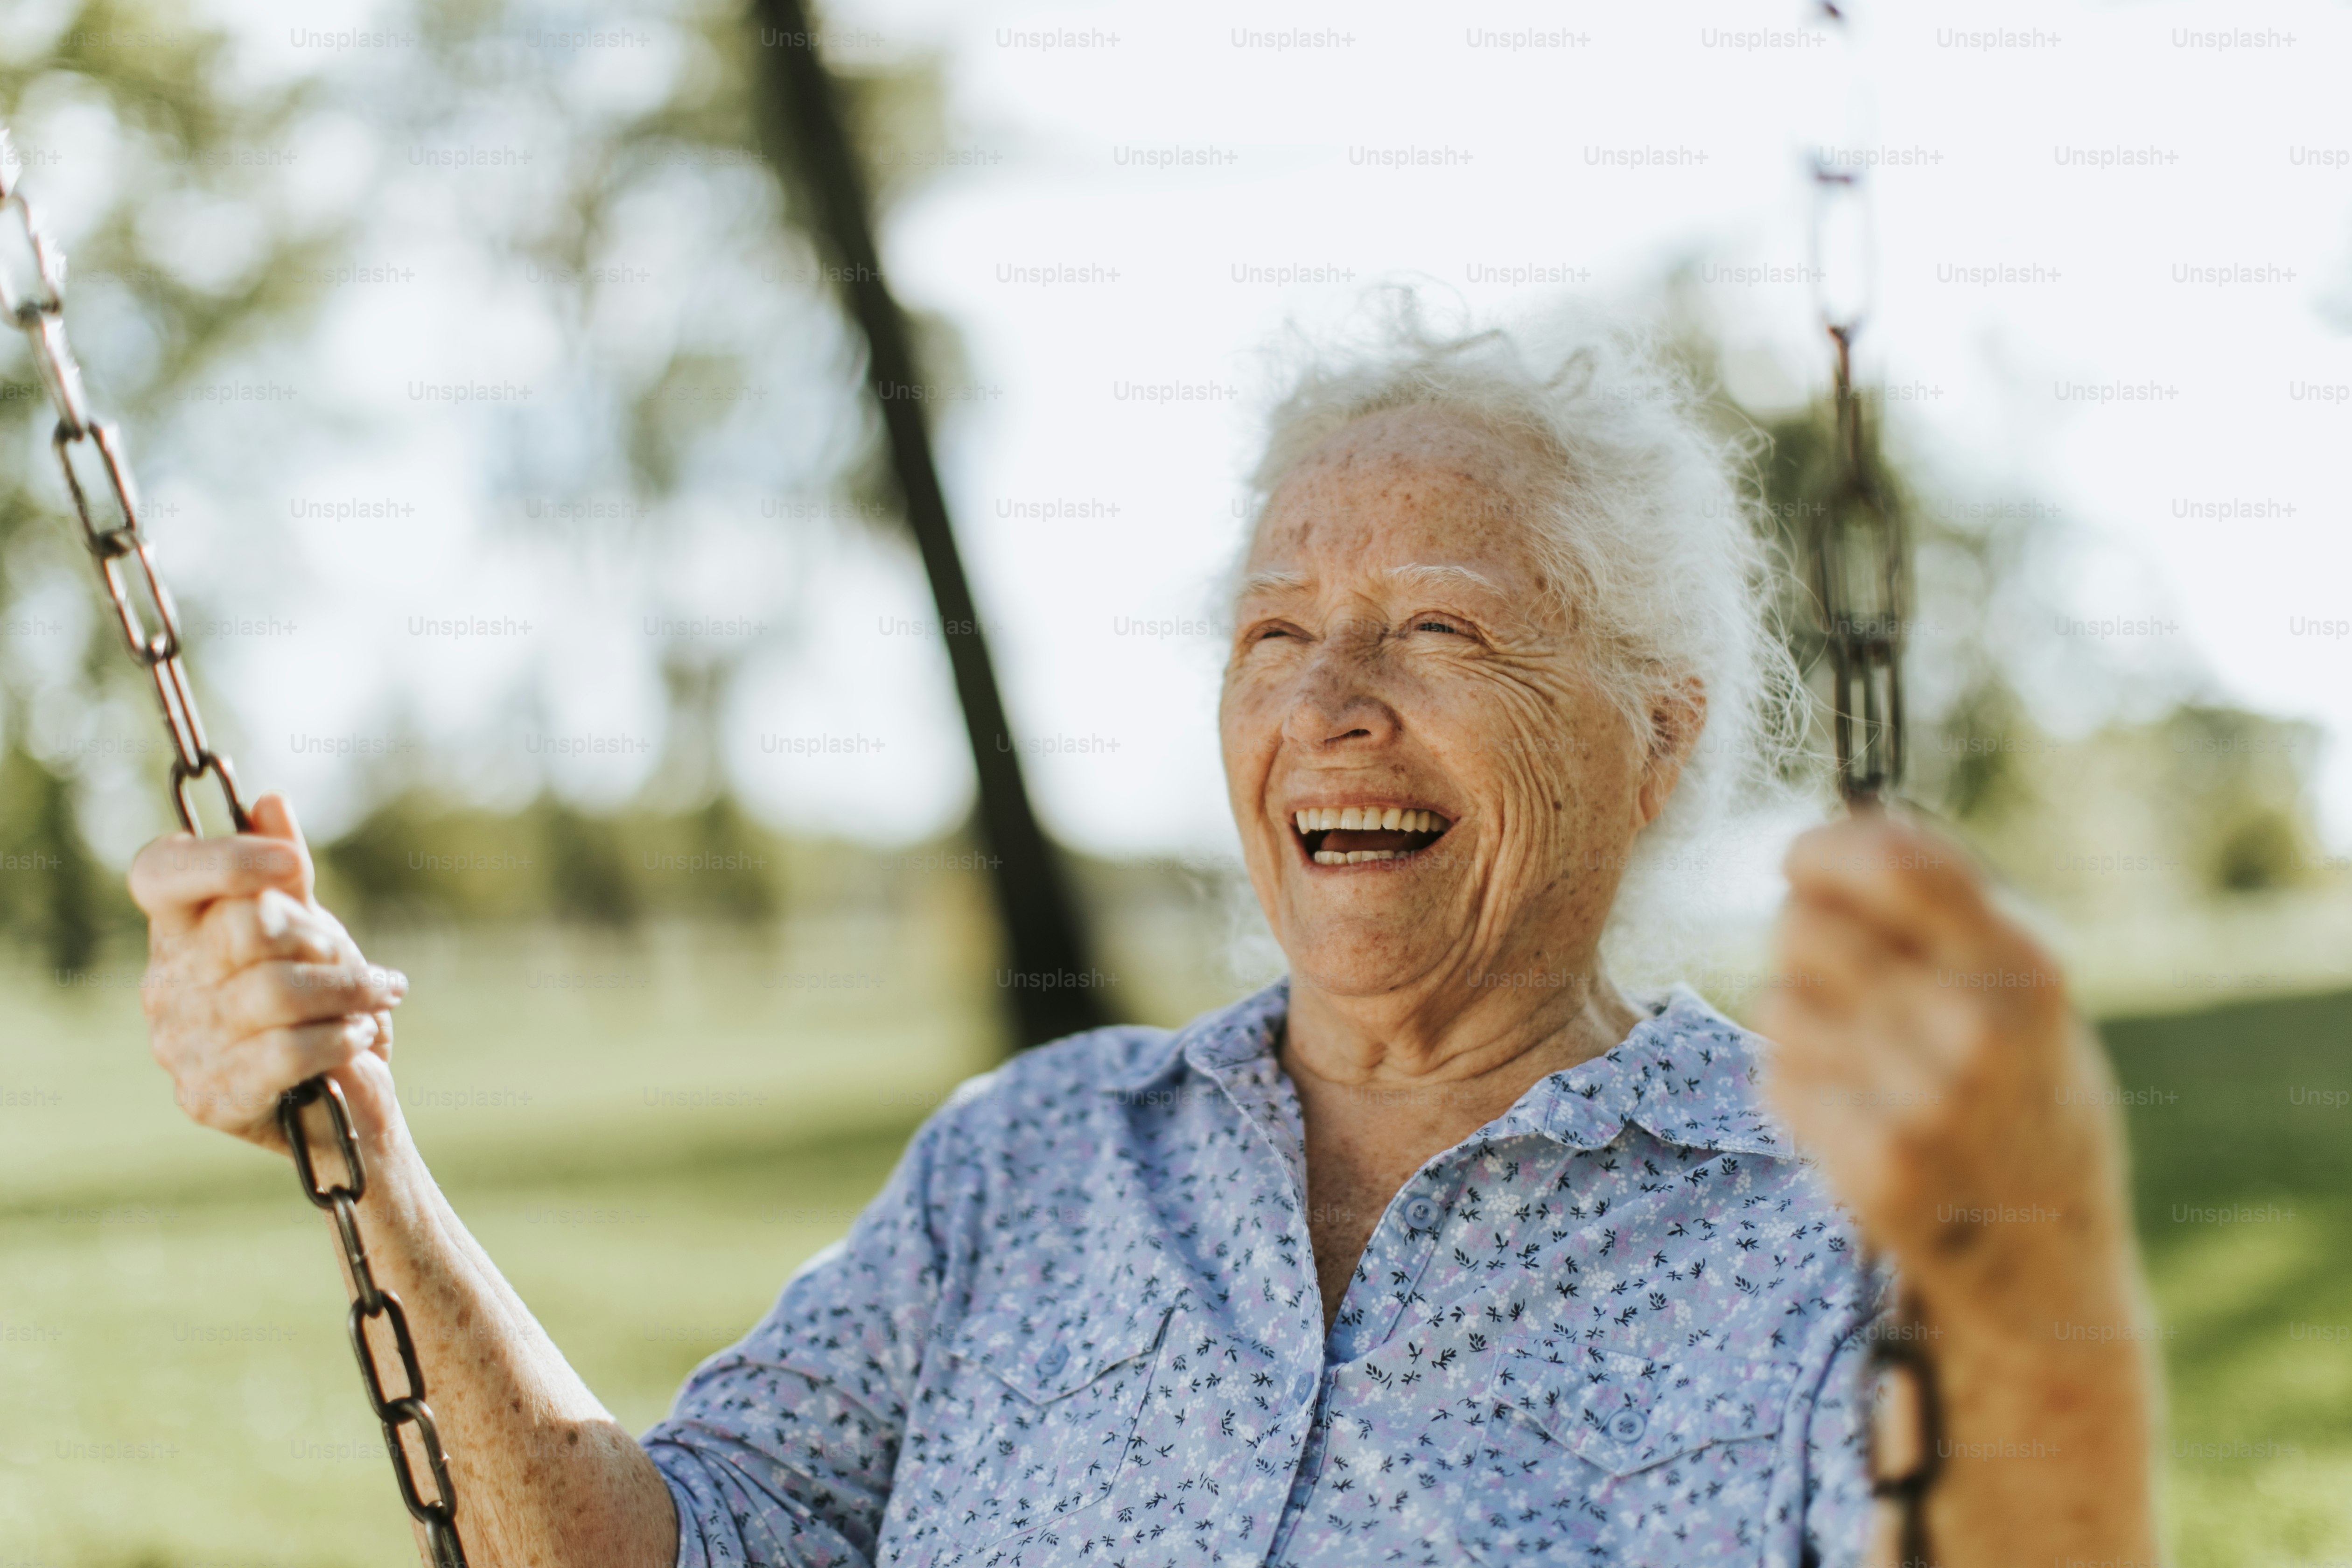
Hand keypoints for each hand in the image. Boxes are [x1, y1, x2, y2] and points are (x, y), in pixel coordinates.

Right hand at [130, 792, 408, 1157]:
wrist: (345, 1102)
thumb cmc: (321, 1007)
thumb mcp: (311, 931)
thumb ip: (285, 871)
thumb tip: (268, 802)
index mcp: (179, 932)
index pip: (159, 873)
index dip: (222, 859)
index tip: (292, 865)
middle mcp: (166, 985)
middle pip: (241, 928)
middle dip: (320, 940)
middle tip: (360, 964)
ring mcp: (180, 1045)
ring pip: (274, 991)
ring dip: (348, 991)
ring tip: (378, 999)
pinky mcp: (209, 1099)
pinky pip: (284, 1052)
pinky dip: (338, 1039)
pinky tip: (359, 1038)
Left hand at [1757, 810, 2136, 1342]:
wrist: (2051, 1257)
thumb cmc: (2024, 1091)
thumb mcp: (2027, 987)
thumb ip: (1949, 907)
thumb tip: (1853, 822)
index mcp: (2026, 967)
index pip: (1894, 861)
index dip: (1825, 848)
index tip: (1803, 859)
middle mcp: (1979, 1031)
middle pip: (1804, 925)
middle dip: (1803, 937)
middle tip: (1838, 977)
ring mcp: (1928, 1107)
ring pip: (1778, 1003)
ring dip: (1800, 1021)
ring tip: (1864, 1059)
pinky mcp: (1876, 1172)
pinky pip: (1776, 1079)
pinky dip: (1799, 1089)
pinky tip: (1856, 1114)